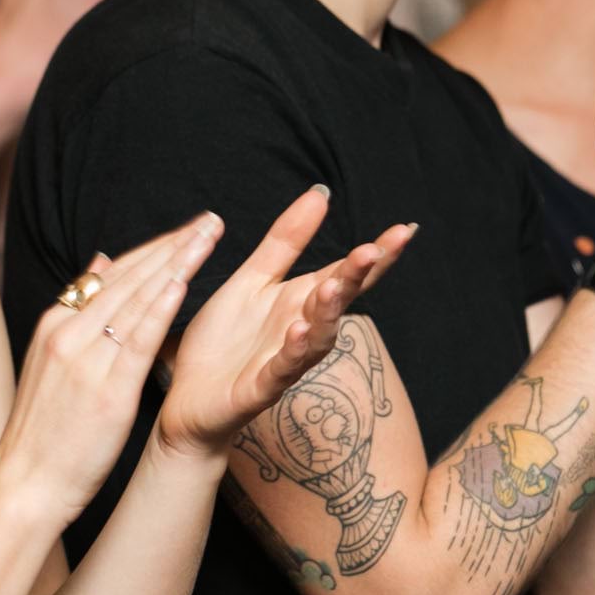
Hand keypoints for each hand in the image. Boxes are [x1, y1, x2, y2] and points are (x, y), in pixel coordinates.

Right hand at [0, 215, 223, 523]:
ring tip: (208, 238)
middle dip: (172, 246)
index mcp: (55, 325)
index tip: (185, 231)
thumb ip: (77, 314)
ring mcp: (85, 361)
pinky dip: (160, 310)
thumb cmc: (43, 431)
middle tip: (209, 220)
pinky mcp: (106, 392)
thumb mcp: (49, 363)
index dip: (152, 250)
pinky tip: (182, 284)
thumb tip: (100, 265)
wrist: (25, 483)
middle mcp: (67, 334)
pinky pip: (137, 342)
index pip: (110, 276)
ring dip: (176, 264)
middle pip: (127, 279)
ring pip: (136, 301)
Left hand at [153, 188, 413, 454]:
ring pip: (318, 337)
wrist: (189, 400)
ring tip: (334, 286)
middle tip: (373, 250)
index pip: (345, 273)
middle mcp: (301, 330)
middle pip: (338, 301)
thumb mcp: (252, 279)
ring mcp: (284, 361)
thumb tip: (320, 194)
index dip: (376, 254)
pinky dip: (292, 352)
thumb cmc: (225, 341)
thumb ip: (286, 241)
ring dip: (328, 313)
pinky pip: (281, 370)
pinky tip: (298, 330)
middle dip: (357, 277)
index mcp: (300, 301)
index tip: (405, 229)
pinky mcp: (259, 389)